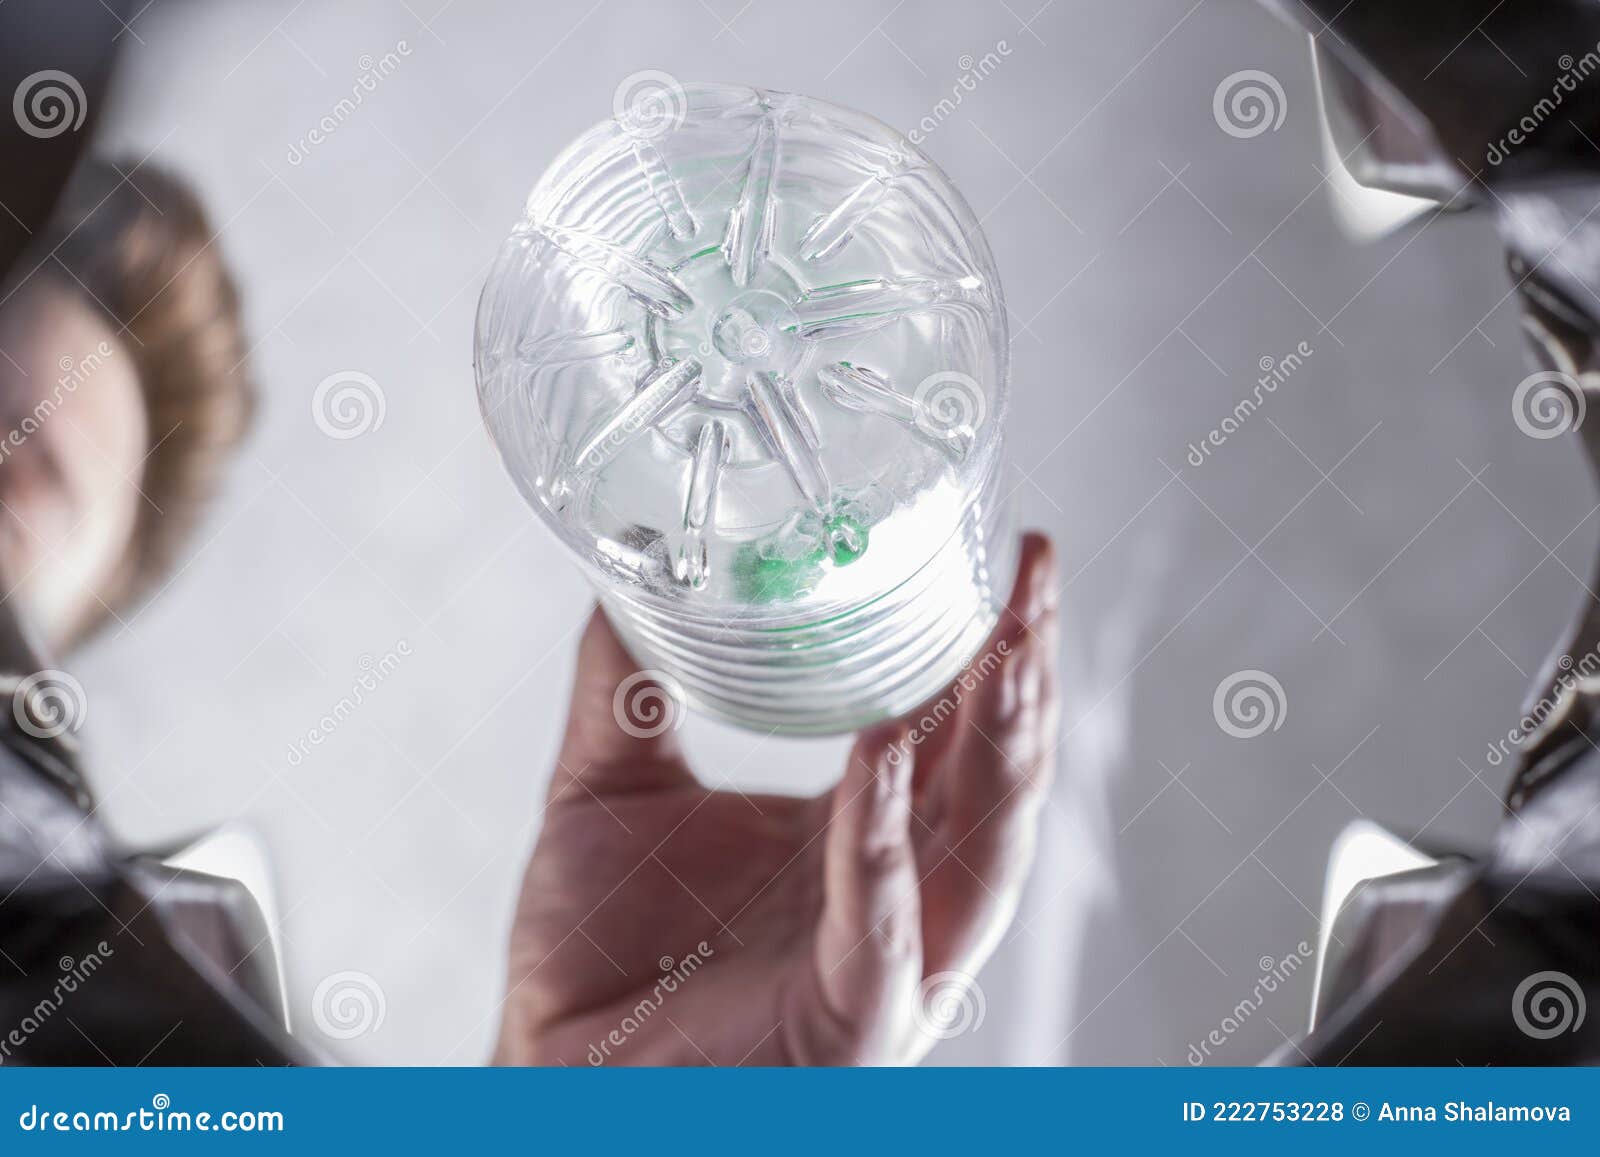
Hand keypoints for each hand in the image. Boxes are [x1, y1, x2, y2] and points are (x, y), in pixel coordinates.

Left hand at [494, 532, 1059, 1064]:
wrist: (553, 1069)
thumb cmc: (598, 952)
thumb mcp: (611, 788)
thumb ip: (629, 685)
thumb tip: (631, 571)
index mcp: (863, 838)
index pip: (958, 733)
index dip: (997, 650)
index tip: (1017, 558)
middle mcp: (896, 898)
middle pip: (998, 782)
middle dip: (1026, 680)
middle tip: (1035, 579)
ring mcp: (886, 967)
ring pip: (976, 855)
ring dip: (998, 753)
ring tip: (1006, 654)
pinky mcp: (849, 1026)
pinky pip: (880, 929)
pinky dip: (883, 840)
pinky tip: (881, 756)